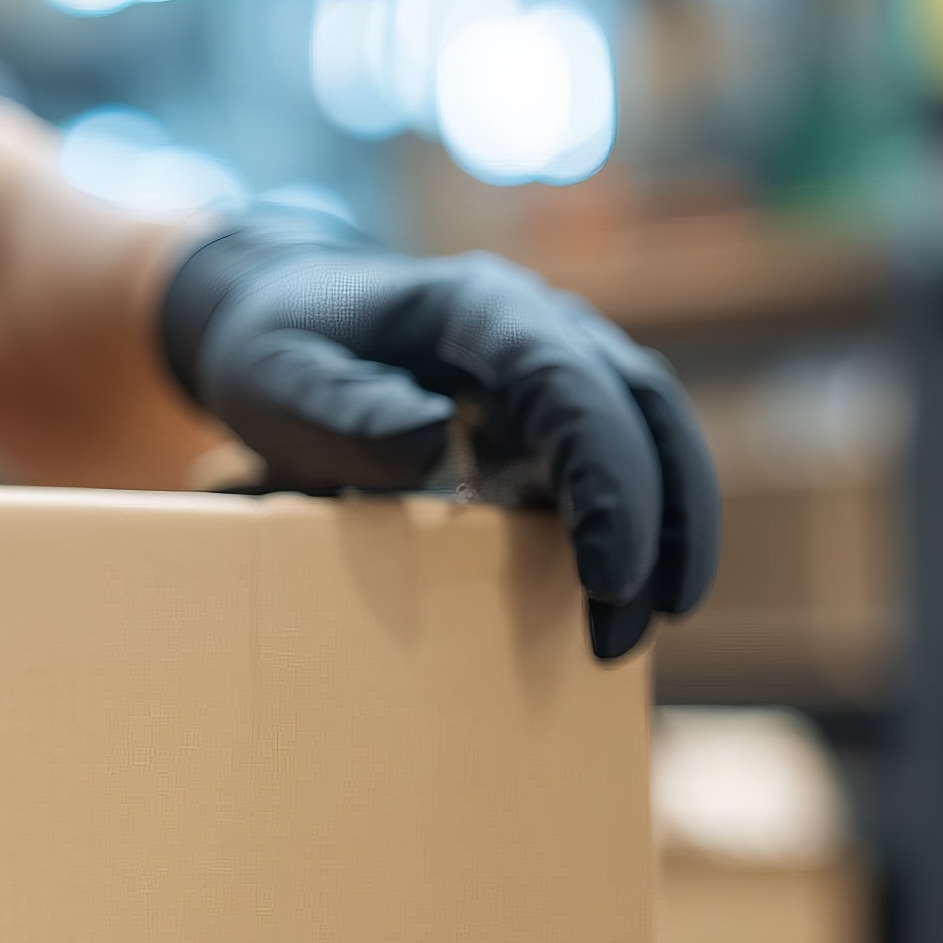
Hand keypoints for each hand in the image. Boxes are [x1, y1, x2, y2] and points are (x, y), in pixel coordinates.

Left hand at [159, 218, 717, 661]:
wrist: (283, 319)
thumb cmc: (279, 349)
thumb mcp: (275, 376)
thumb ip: (341, 407)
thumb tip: (431, 438)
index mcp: (479, 307)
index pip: (570, 382)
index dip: (606, 476)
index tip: (608, 574)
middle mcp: (542, 325)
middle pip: (643, 410)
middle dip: (658, 522)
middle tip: (626, 631)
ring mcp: (563, 365)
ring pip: (658, 436)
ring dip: (667, 533)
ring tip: (634, 635)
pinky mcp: (557, 414)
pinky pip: (624, 464)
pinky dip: (637, 530)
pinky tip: (617, 604)